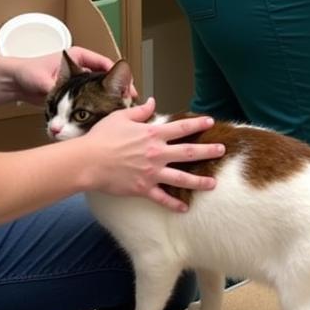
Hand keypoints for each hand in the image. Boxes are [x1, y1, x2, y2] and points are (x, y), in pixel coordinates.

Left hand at [8, 46, 137, 105]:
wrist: (14, 82)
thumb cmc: (27, 72)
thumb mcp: (42, 79)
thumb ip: (56, 88)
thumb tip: (69, 98)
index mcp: (78, 57)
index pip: (105, 64)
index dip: (118, 77)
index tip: (127, 89)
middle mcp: (81, 69)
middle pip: (106, 79)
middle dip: (118, 93)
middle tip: (128, 105)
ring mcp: (78, 83)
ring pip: (100, 92)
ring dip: (110, 103)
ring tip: (120, 114)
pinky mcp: (74, 96)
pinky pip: (90, 102)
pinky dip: (98, 110)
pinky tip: (104, 120)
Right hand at [83, 100, 223, 211]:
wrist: (88, 161)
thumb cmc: (101, 137)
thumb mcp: (120, 117)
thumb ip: (140, 111)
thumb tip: (152, 101)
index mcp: (152, 134)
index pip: (181, 127)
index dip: (197, 124)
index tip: (210, 122)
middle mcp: (156, 153)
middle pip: (188, 152)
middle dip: (207, 151)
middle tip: (221, 150)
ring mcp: (151, 173)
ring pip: (182, 178)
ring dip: (199, 181)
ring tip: (213, 183)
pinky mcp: (143, 189)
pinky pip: (162, 199)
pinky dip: (174, 204)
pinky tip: (184, 208)